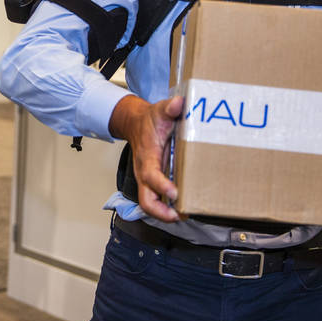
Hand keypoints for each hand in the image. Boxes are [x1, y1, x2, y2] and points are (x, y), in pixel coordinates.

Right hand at [109, 94, 184, 221]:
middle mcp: (144, 171)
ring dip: (164, 214)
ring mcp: (147, 179)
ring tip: (184, 216)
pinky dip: (167, 208)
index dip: (161, 185)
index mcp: (146, 156)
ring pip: (149, 203)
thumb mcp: (160, 110)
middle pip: (145, 199)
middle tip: (178, 215)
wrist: (137, 124)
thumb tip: (179, 104)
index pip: (150, 175)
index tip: (175, 192)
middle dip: (160, 212)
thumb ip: (170, 108)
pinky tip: (184, 210)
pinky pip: (156, 199)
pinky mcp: (153, 182)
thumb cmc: (150, 120)